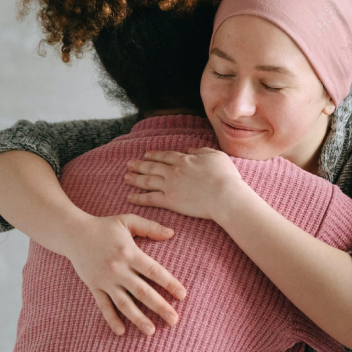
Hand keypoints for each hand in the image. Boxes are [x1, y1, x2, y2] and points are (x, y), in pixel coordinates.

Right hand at [61, 213, 187, 336]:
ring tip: (152, 331)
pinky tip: (121, 332)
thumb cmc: (104, 226)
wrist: (72, 233)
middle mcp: (118, 269)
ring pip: (124, 303)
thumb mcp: (128, 220)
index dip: (170, 284)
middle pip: (142, 292)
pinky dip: (112, 319)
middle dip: (160, 306)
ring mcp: (105, 280)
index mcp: (129, 253)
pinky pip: (103, 306)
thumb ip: (150, 227)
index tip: (183, 295)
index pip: (154, 271)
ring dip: (138, 318)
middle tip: (174, 320)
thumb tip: (172, 233)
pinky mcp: (94, 286)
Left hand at [124, 148, 246, 223]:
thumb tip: (191, 149)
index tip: (146, 155)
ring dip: (135, 179)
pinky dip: (139, 197)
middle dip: (139, 165)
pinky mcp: (170, 201)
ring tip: (125, 177)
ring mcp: (170, 186)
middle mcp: (173, 171)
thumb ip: (202, 151)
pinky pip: (150, 198)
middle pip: (152, 167)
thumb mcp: (216, 155)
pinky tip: (130, 196)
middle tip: (129, 164)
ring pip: (147, 181)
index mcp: (184, 160)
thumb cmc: (225, 176)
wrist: (224, 195)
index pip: (165, 156)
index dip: (154, 155)